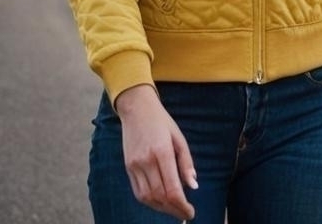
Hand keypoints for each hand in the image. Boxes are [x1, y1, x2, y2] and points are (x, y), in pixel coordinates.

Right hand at [115, 84, 198, 219]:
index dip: (182, 206)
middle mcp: (146, 161)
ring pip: (148, 197)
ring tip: (174, 210)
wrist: (136, 108)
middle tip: (186, 214)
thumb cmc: (162, 122)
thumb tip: (193, 186)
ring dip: (162, 208)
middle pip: (160, 196)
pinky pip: (138, 192)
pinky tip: (160, 202)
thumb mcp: (179, 138)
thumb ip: (186, 163)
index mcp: (162, 152)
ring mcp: (134, 165)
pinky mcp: (128, 167)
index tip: (191, 212)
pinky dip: (150, 201)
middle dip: (174, 210)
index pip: (172, 189)